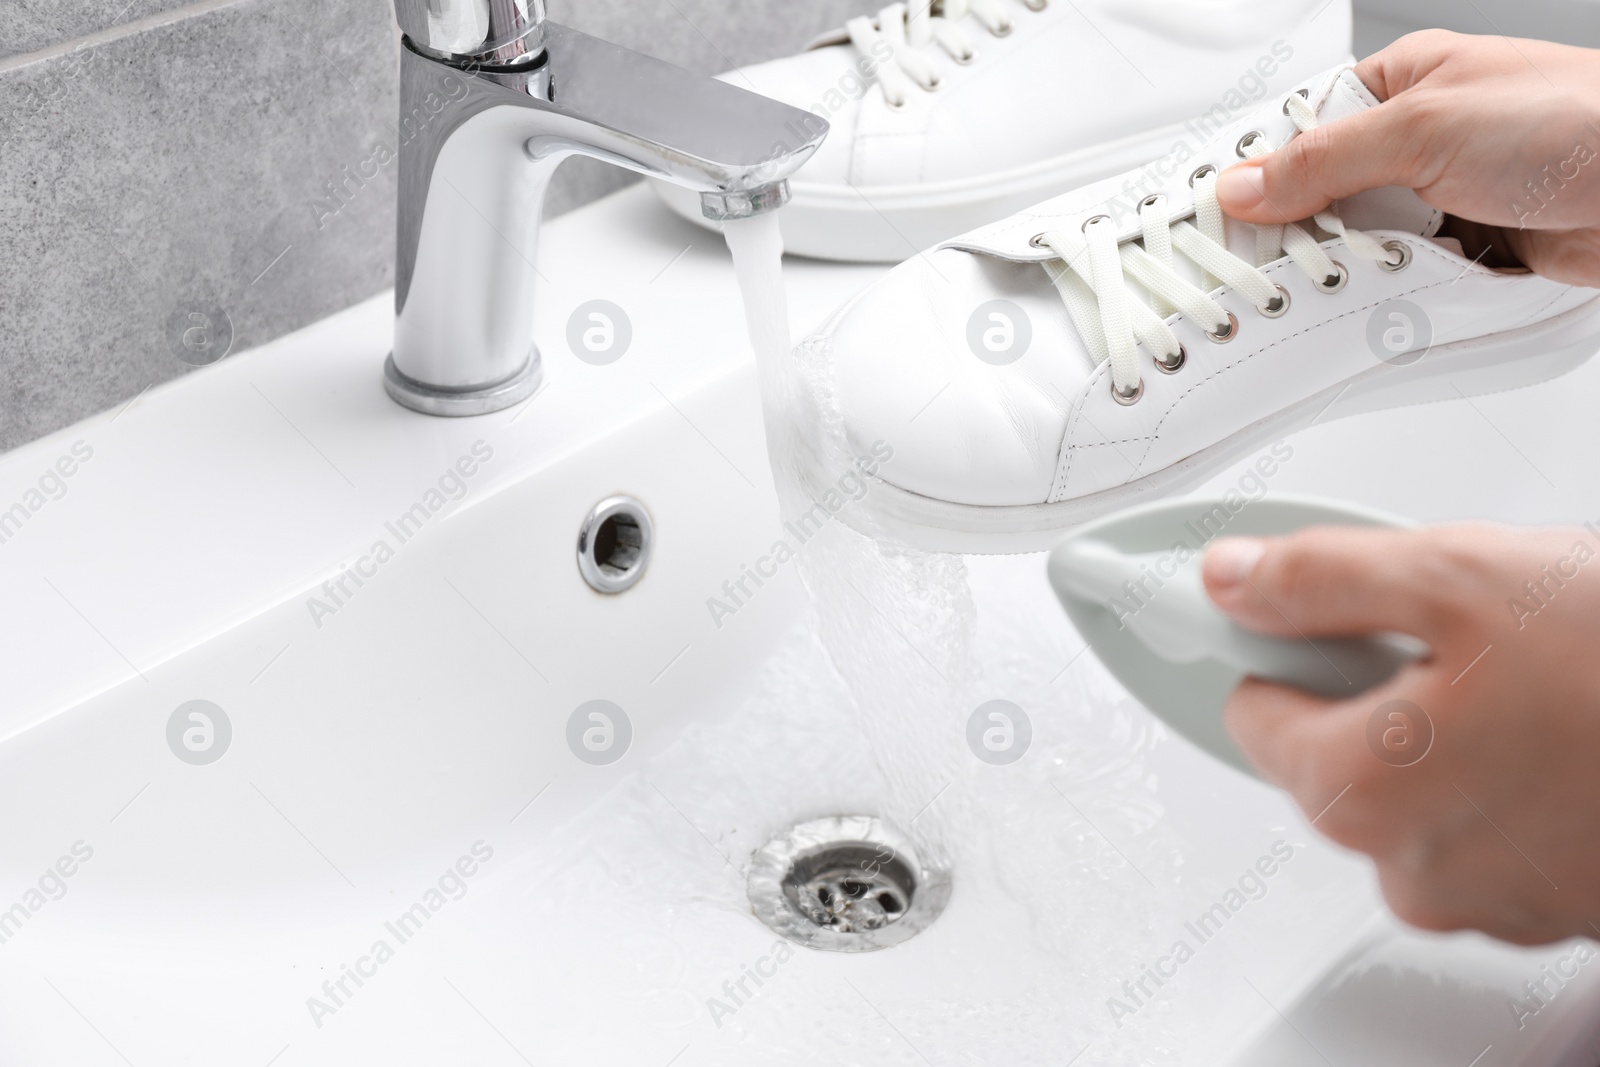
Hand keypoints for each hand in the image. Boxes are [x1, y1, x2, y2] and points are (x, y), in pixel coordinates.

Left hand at [1202, 523, 1599, 944]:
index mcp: (1361, 792)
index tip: (1326, 612)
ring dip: (1451, 735)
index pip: (1254, 713)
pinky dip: (1512, 777)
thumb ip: (1319, 579)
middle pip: (1337, 757)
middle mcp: (1413, 871)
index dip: (1289, 646)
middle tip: (1467, 636)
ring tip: (1539, 681)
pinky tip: (1570, 728)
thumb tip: (1232, 582)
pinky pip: (1494, 826)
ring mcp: (1492, 900)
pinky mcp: (1560, 907)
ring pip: (1420, 793)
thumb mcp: (1456, 576)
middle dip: (1382, 690)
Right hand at [1216, 30, 1599, 285]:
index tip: (1216, 219)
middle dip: (1312, 234)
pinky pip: (1414, 283)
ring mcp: (1448, 198)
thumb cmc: (1579, 120)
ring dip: (1365, 268)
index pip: (1301, 129)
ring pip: (1369, 247)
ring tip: (1355, 275)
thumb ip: (1322, 162)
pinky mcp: (1475, 251)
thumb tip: (1246, 185)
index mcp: (1402, 84)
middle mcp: (1424, 140)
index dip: (1258, 174)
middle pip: (1328, 198)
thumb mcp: (1422, 129)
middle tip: (1282, 262)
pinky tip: (1403, 294)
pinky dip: (1406, 295)